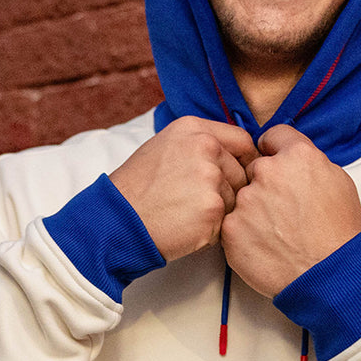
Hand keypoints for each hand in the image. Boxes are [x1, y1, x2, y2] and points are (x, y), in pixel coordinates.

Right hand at [109, 117, 258, 260]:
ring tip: (185, 213)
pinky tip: (185, 226)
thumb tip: (234, 153)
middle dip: (228, 191)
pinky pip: (226, 222)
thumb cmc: (138, 187)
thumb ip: (199, 144)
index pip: (243, 141)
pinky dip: (210, 230)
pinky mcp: (213, 209)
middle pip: (242, 173)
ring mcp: (211, 178)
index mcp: (195, 130)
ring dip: (218, 211)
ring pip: (236, 200)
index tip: (237, 174)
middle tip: (196, 202)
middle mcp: (206, 148)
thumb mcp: (165, 147)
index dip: (244, 161)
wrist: (116, 219)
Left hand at [220, 124, 360, 296]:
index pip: (272, 136)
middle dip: (264, 184)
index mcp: (298, 156)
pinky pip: (232, 223)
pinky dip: (244, 233)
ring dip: (253, 210)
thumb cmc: (340, 234)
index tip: (275, 161)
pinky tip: (265, 245)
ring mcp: (246, 200)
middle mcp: (268, 172)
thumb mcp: (339, 182)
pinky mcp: (231, 228)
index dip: (275, 150)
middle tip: (282, 209)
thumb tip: (292, 158)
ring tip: (276, 232)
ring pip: (242, 197)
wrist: (330, 276)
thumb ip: (311, 162)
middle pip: (255, 168)